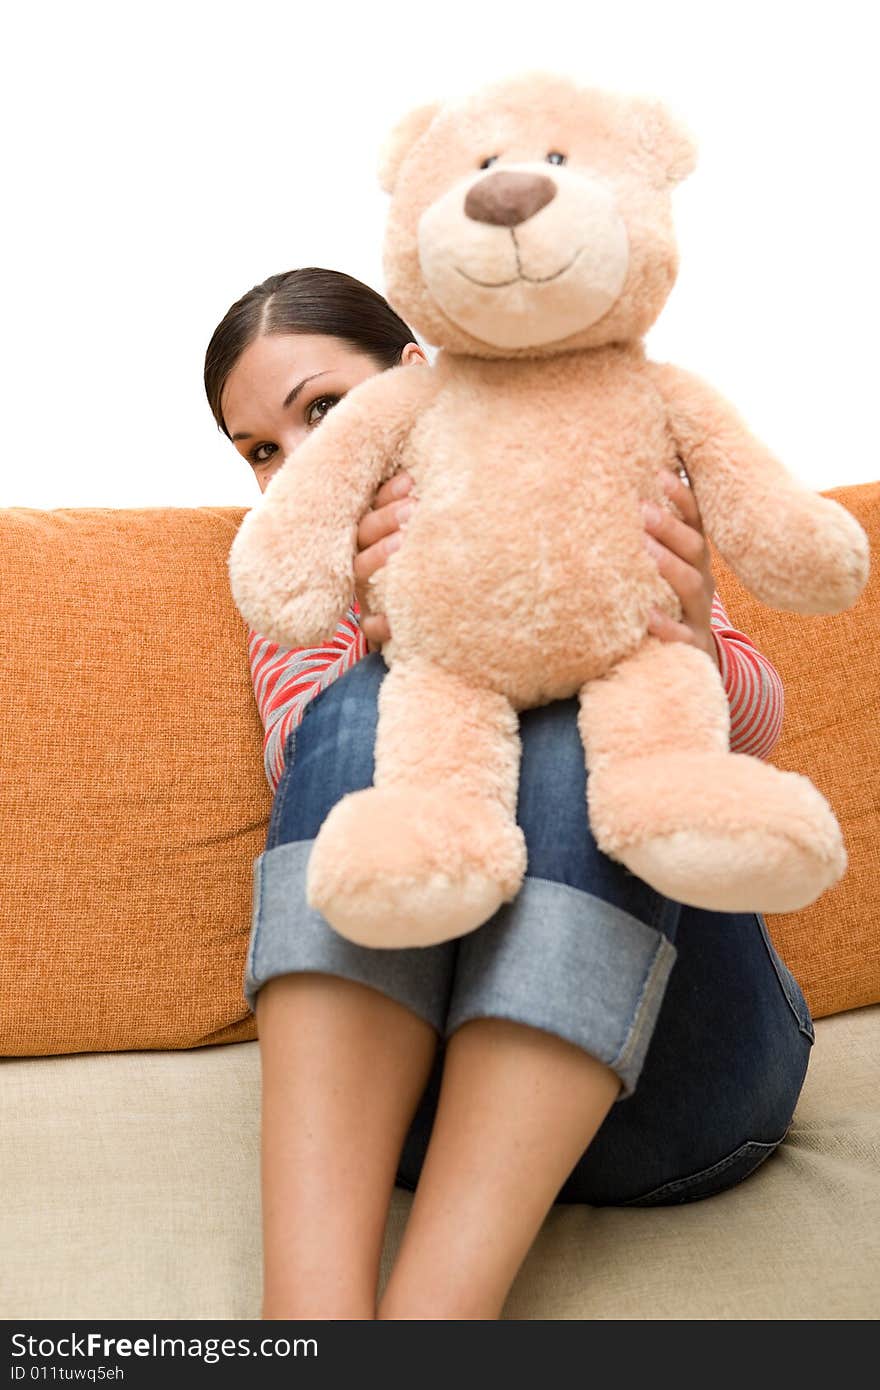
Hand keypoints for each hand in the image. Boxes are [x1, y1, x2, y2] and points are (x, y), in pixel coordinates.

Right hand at [354, 471, 417, 649]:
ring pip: (362, 571)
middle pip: (365, 533)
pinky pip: (371, 624)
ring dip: (379, 556)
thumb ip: (423, 506)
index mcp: (373, 531)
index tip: (411, 480)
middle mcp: (363, 557)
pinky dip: (380, 622)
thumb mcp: (426, 528)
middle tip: (414, 508)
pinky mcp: (373, 621)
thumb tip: (443, 470)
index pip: (374, 504)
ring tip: (403, 542)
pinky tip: (393, 619)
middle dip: (387, 518)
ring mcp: (366, 589)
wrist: (433, 613)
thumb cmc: (431, 559)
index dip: (389, 492)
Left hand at [642, 469, 719, 669]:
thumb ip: (649, 536)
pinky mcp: (691, 645)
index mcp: (694, 557)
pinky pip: (682, 635)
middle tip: (641, 508)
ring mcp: (699, 613)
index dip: (681, 496)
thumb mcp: (663, 566)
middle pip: (694, 548)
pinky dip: (665, 625)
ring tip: (644, 551)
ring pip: (692, 586)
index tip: (659, 473)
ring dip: (668, 566)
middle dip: (669, 526)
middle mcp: (702, 580)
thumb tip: (625, 487)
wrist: (688, 657)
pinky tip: (646, 614)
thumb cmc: (665, 600)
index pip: (694, 520)